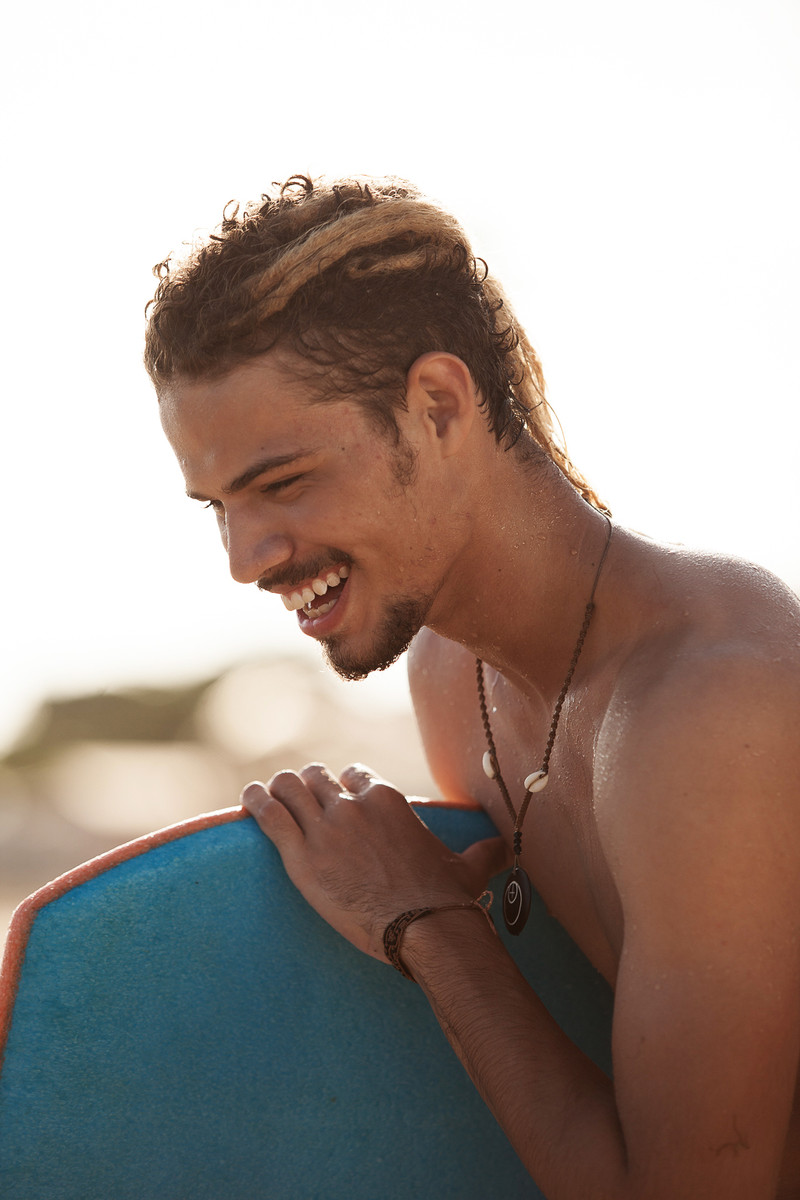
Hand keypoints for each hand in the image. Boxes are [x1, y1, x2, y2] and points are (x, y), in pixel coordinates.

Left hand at [242, 762, 508, 962]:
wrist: (423, 928)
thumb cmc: (445, 899)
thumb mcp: (468, 867)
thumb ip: (484, 851)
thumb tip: (507, 847)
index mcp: (388, 799)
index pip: (355, 774)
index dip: (343, 783)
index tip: (336, 793)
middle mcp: (353, 805)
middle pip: (317, 777)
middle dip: (308, 784)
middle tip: (300, 796)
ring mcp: (325, 828)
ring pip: (289, 787)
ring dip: (279, 788)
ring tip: (269, 793)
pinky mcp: (301, 856)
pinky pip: (269, 815)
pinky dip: (255, 803)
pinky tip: (249, 799)